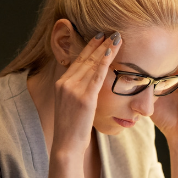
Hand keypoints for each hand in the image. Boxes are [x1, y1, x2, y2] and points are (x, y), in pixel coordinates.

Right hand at [52, 31, 121, 153]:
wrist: (65, 145)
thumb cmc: (72, 130)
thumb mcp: (71, 107)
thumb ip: (78, 94)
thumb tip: (90, 89)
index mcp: (61, 84)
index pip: (77, 61)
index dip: (89, 48)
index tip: (98, 37)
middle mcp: (65, 83)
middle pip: (85, 59)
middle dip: (99, 44)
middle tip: (110, 32)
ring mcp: (73, 89)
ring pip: (92, 64)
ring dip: (105, 49)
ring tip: (116, 37)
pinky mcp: (84, 98)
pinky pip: (97, 76)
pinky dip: (105, 62)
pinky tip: (112, 52)